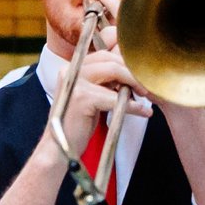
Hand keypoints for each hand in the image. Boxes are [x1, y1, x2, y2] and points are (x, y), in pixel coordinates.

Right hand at [43, 48, 148, 162]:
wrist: (60, 149)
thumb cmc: (78, 125)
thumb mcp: (90, 96)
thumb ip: (104, 82)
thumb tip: (129, 72)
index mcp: (73, 68)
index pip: (104, 55)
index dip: (124, 64)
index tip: (138, 77)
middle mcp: (71, 71)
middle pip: (110, 60)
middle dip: (131, 72)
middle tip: (144, 87)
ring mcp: (75, 83)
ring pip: (114, 72)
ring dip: (134, 83)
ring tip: (145, 96)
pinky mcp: (82, 98)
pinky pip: (115, 97)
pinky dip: (132, 105)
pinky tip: (143, 112)